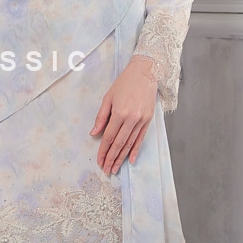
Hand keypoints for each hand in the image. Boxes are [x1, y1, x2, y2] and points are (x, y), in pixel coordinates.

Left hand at [90, 56, 157, 174]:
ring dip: (122, 157)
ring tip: (115, 168)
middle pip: (119, 143)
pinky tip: (130, 160)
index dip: (103, 151)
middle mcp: (132, 118)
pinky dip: (135, 150)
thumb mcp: (108, 98)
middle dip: (112, 158)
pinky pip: (140, 139)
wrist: (145, 73)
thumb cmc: (124, 83)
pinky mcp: (148, 120)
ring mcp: (141, 120)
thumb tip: (94, 133)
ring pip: (130, 143)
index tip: (100, 161)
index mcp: (120, 113)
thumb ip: (101, 117)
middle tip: (106, 170)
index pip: (108, 137)